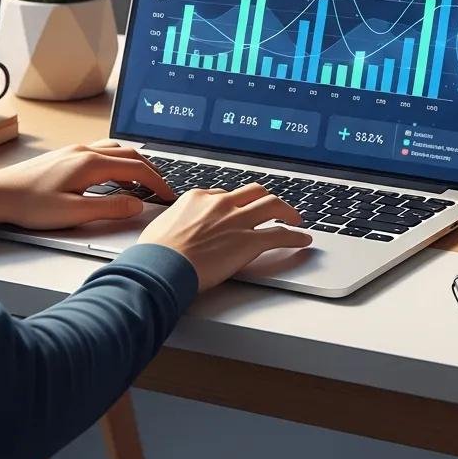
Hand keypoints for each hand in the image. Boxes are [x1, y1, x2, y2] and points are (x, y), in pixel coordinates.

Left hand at [0, 141, 175, 229]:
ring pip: (117, 150)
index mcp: (91, 164)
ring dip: (134, 163)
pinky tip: (114, 177)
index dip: (157, 182)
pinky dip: (118, 162)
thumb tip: (137, 205)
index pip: (136, 169)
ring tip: (143, 182)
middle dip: (151, 170)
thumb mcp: (74, 213)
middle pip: (131, 154)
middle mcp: (85, 151)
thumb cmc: (30, 205)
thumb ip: (110, 208)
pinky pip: (102, 152)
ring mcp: (75, 151)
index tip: (168, 195)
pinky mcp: (67, 156)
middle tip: (162, 188)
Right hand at [139, 183, 312, 290]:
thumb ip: (177, 222)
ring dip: (287, 211)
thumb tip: (177, 228)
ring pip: (272, 205)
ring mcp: (236, 221)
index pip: (224, 194)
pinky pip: (280, 234)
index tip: (239, 211)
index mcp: (198, 198)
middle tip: (274, 207)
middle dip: (266, 198)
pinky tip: (303, 239)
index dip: (235, 203)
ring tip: (295, 218)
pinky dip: (295, 236)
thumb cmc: (154, 253)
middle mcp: (220, 204)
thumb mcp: (161, 226)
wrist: (160, 267)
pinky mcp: (249, 242)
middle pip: (253, 191)